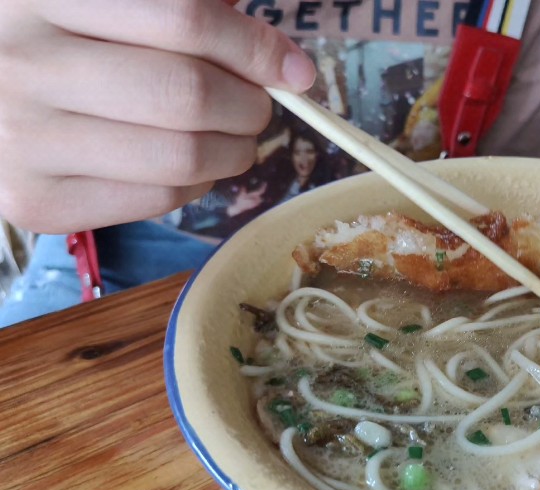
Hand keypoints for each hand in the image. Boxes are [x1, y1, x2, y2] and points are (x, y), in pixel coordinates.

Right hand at [0, 0, 315, 233]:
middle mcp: (22, 63)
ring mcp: (21, 138)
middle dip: (249, 106)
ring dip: (233, 151)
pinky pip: (156, 200)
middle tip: (256, 106)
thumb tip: (285, 64)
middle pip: (187, 94)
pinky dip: (196, 185)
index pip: (185, 19)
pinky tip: (186, 163)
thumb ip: (183, 12)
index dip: (255, 48)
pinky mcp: (32, 201)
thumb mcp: (111, 3)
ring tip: (230, 135)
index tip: (293, 70)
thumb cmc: (65, 38)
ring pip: (180, 157)